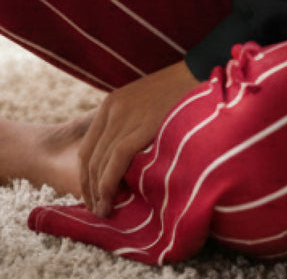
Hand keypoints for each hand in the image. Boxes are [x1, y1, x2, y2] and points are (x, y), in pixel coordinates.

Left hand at [77, 59, 200, 215]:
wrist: (200, 74)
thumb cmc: (178, 96)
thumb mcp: (144, 106)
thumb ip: (131, 128)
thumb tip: (125, 166)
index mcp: (110, 105)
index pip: (87, 148)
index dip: (86, 177)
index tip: (92, 198)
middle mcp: (112, 109)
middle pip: (89, 157)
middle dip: (89, 188)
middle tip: (97, 212)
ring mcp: (126, 115)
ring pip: (100, 161)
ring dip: (98, 191)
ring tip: (104, 212)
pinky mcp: (142, 124)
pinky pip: (117, 158)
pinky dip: (110, 181)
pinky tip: (111, 198)